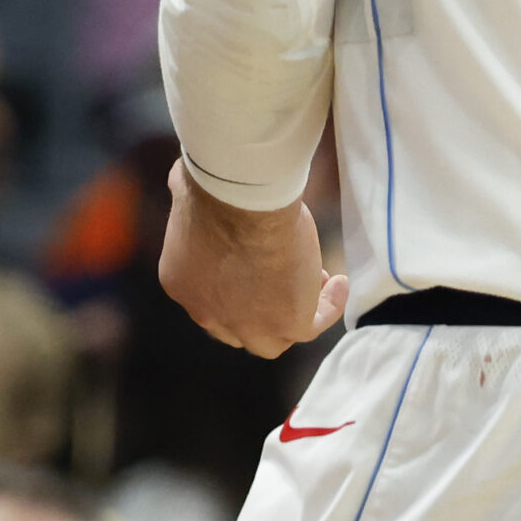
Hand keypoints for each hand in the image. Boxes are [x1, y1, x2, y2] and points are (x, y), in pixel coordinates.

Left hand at [158, 158, 346, 357]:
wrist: (240, 202)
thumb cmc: (213, 188)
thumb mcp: (184, 191)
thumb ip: (185, 196)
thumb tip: (183, 181)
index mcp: (182, 284)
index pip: (209, 297)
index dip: (234, 283)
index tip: (254, 260)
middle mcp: (209, 313)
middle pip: (236, 327)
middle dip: (259, 307)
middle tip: (282, 281)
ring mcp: (247, 325)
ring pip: (271, 339)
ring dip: (292, 315)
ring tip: (315, 283)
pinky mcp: (287, 323)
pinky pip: (313, 325)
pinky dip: (327, 308)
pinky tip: (338, 285)